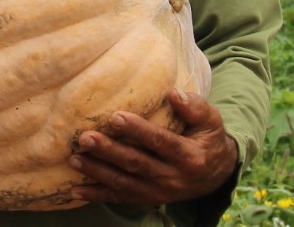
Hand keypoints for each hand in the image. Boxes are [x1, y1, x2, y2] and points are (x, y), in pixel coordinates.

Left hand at [68, 88, 237, 205]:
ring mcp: (159, 192)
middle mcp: (172, 177)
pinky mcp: (148, 199)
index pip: (159, 141)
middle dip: (108, 151)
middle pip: (136, 164)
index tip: (115, 118)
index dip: (137, 130)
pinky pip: (121, 199)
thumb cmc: (209, 138)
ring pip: (124, 183)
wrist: (217, 173)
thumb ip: (194, 106)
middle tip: (85, 138)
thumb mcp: (211, 120)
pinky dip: (99, 196)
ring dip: (98, 172)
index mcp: (189, 156)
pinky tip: (77, 190)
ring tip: (75, 159)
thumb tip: (173, 93)